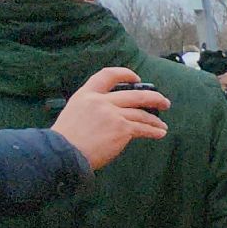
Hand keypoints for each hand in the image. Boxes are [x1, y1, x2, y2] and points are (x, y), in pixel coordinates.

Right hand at [52, 67, 169, 168]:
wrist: (63, 153)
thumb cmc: (66, 140)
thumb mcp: (74, 113)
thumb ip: (92, 108)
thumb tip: (112, 112)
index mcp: (86, 95)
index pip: (107, 75)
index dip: (125, 74)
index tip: (137, 78)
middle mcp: (100, 101)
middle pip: (135, 94)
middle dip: (154, 98)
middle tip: (164, 102)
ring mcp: (112, 114)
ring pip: (141, 114)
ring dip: (155, 120)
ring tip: (162, 126)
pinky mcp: (122, 129)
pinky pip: (143, 128)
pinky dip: (154, 131)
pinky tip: (160, 133)